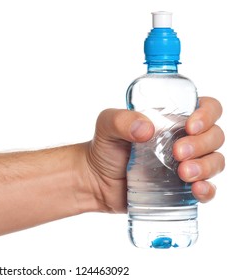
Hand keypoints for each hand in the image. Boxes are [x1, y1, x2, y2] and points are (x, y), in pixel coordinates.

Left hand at [83, 97, 224, 212]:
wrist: (95, 181)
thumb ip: (120, 120)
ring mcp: (185, 165)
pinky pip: (207, 189)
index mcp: (173, 119)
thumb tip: (146, 129)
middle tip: (177, 153)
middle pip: (215, 136)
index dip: (207, 114)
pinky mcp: (181, 189)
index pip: (207, 108)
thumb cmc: (104, 148)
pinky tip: (197, 190)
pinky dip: (207, 190)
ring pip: (215, 161)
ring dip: (206, 167)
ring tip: (183, 174)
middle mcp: (185, 140)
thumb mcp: (106, 126)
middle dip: (201, 144)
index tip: (190, 126)